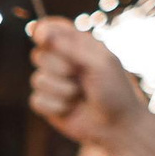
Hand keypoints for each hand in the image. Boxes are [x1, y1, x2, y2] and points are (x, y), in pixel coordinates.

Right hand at [29, 21, 154, 155]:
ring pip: (37, 79)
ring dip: (61, 90)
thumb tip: (43, 31)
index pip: (51, 29)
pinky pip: (36, 100)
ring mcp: (54, 84)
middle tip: (78, 75)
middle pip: (38, 54)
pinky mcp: (48, 105)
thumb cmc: (114, 91)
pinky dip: (54, 106)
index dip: (43, 31)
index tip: (43, 37)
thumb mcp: (99, 63)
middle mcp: (62, 62)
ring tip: (79, 96)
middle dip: (58, 67)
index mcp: (77, 46)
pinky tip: (70, 110)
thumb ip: (71, 46)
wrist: (118, 126)